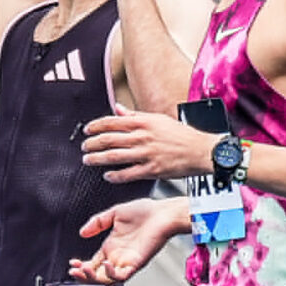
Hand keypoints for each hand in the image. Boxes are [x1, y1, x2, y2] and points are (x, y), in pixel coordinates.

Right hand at [70, 198, 191, 285]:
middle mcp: (118, 257)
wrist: (163, 213)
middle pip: (97, 276)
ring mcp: (127, 262)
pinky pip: (123, 276)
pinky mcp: (137, 263)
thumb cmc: (145, 212)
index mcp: (111, 248)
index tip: (72, 262)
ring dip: (93, 278)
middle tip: (74, 271)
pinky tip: (106, 264)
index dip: (81, 266)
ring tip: (84, 269)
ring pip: (107, 280)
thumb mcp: (114, 214)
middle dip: (83, 276)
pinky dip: (112, 274)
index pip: (92, 264)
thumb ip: (97, 222)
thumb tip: (82, 233)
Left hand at [82, 111, 211, 181]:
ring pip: (114, 156)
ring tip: (88, 160)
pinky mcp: (152, 170)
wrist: (201, 151)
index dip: (95, 126)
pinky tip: (108, 176)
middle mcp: (143, 138)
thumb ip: (136, 115)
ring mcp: (146, 154)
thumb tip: (118, 108)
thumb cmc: (182, 135)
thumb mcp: (158, 119)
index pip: (112, 122)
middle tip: (84, 147)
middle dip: (92, 144)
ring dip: (98, 159)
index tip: (87, 130)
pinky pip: (128, 174)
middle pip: (109, 139)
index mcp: (144, 123)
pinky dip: (115, 176)